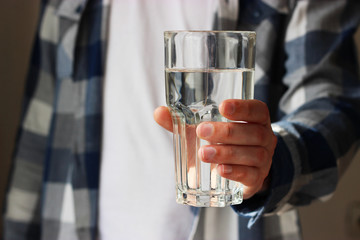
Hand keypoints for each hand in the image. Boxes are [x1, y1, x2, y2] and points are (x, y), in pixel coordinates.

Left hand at [154, 99, 276, 199]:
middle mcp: (265, 138)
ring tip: (204, 153)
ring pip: (253, 155)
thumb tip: (159, 112)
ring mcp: (264, 160)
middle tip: (202, 132)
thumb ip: (183, 121)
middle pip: (253, 133)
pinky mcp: (257, 179)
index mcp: (256, 120)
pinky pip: (251, 176)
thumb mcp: (205, 130)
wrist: (240, 170)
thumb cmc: (223, 143)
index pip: (257, 110)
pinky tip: (220, 170)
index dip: (243, 107)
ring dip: (228, 153)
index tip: (222, 107)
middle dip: (227, 132)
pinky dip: (236, 172)